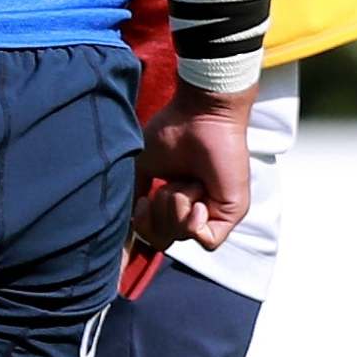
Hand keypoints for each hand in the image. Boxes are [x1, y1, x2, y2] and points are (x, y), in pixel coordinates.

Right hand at [134, 81, 252, 250]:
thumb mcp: (143, 168)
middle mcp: (194, 209)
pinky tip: (198, 196)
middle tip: (167, 186)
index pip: (154, 234)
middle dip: (158, 214)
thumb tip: (126, 219)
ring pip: (182, 237)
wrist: (200, 115)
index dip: (143, 225)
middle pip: (164, 240)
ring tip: (188, 181)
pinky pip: (207, 240)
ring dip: (176, 207)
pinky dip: (194, 222)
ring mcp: (213, 213)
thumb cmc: (173, 132)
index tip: (143, 200)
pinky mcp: (231, 213)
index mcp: (174, 200)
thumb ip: (135, 195)